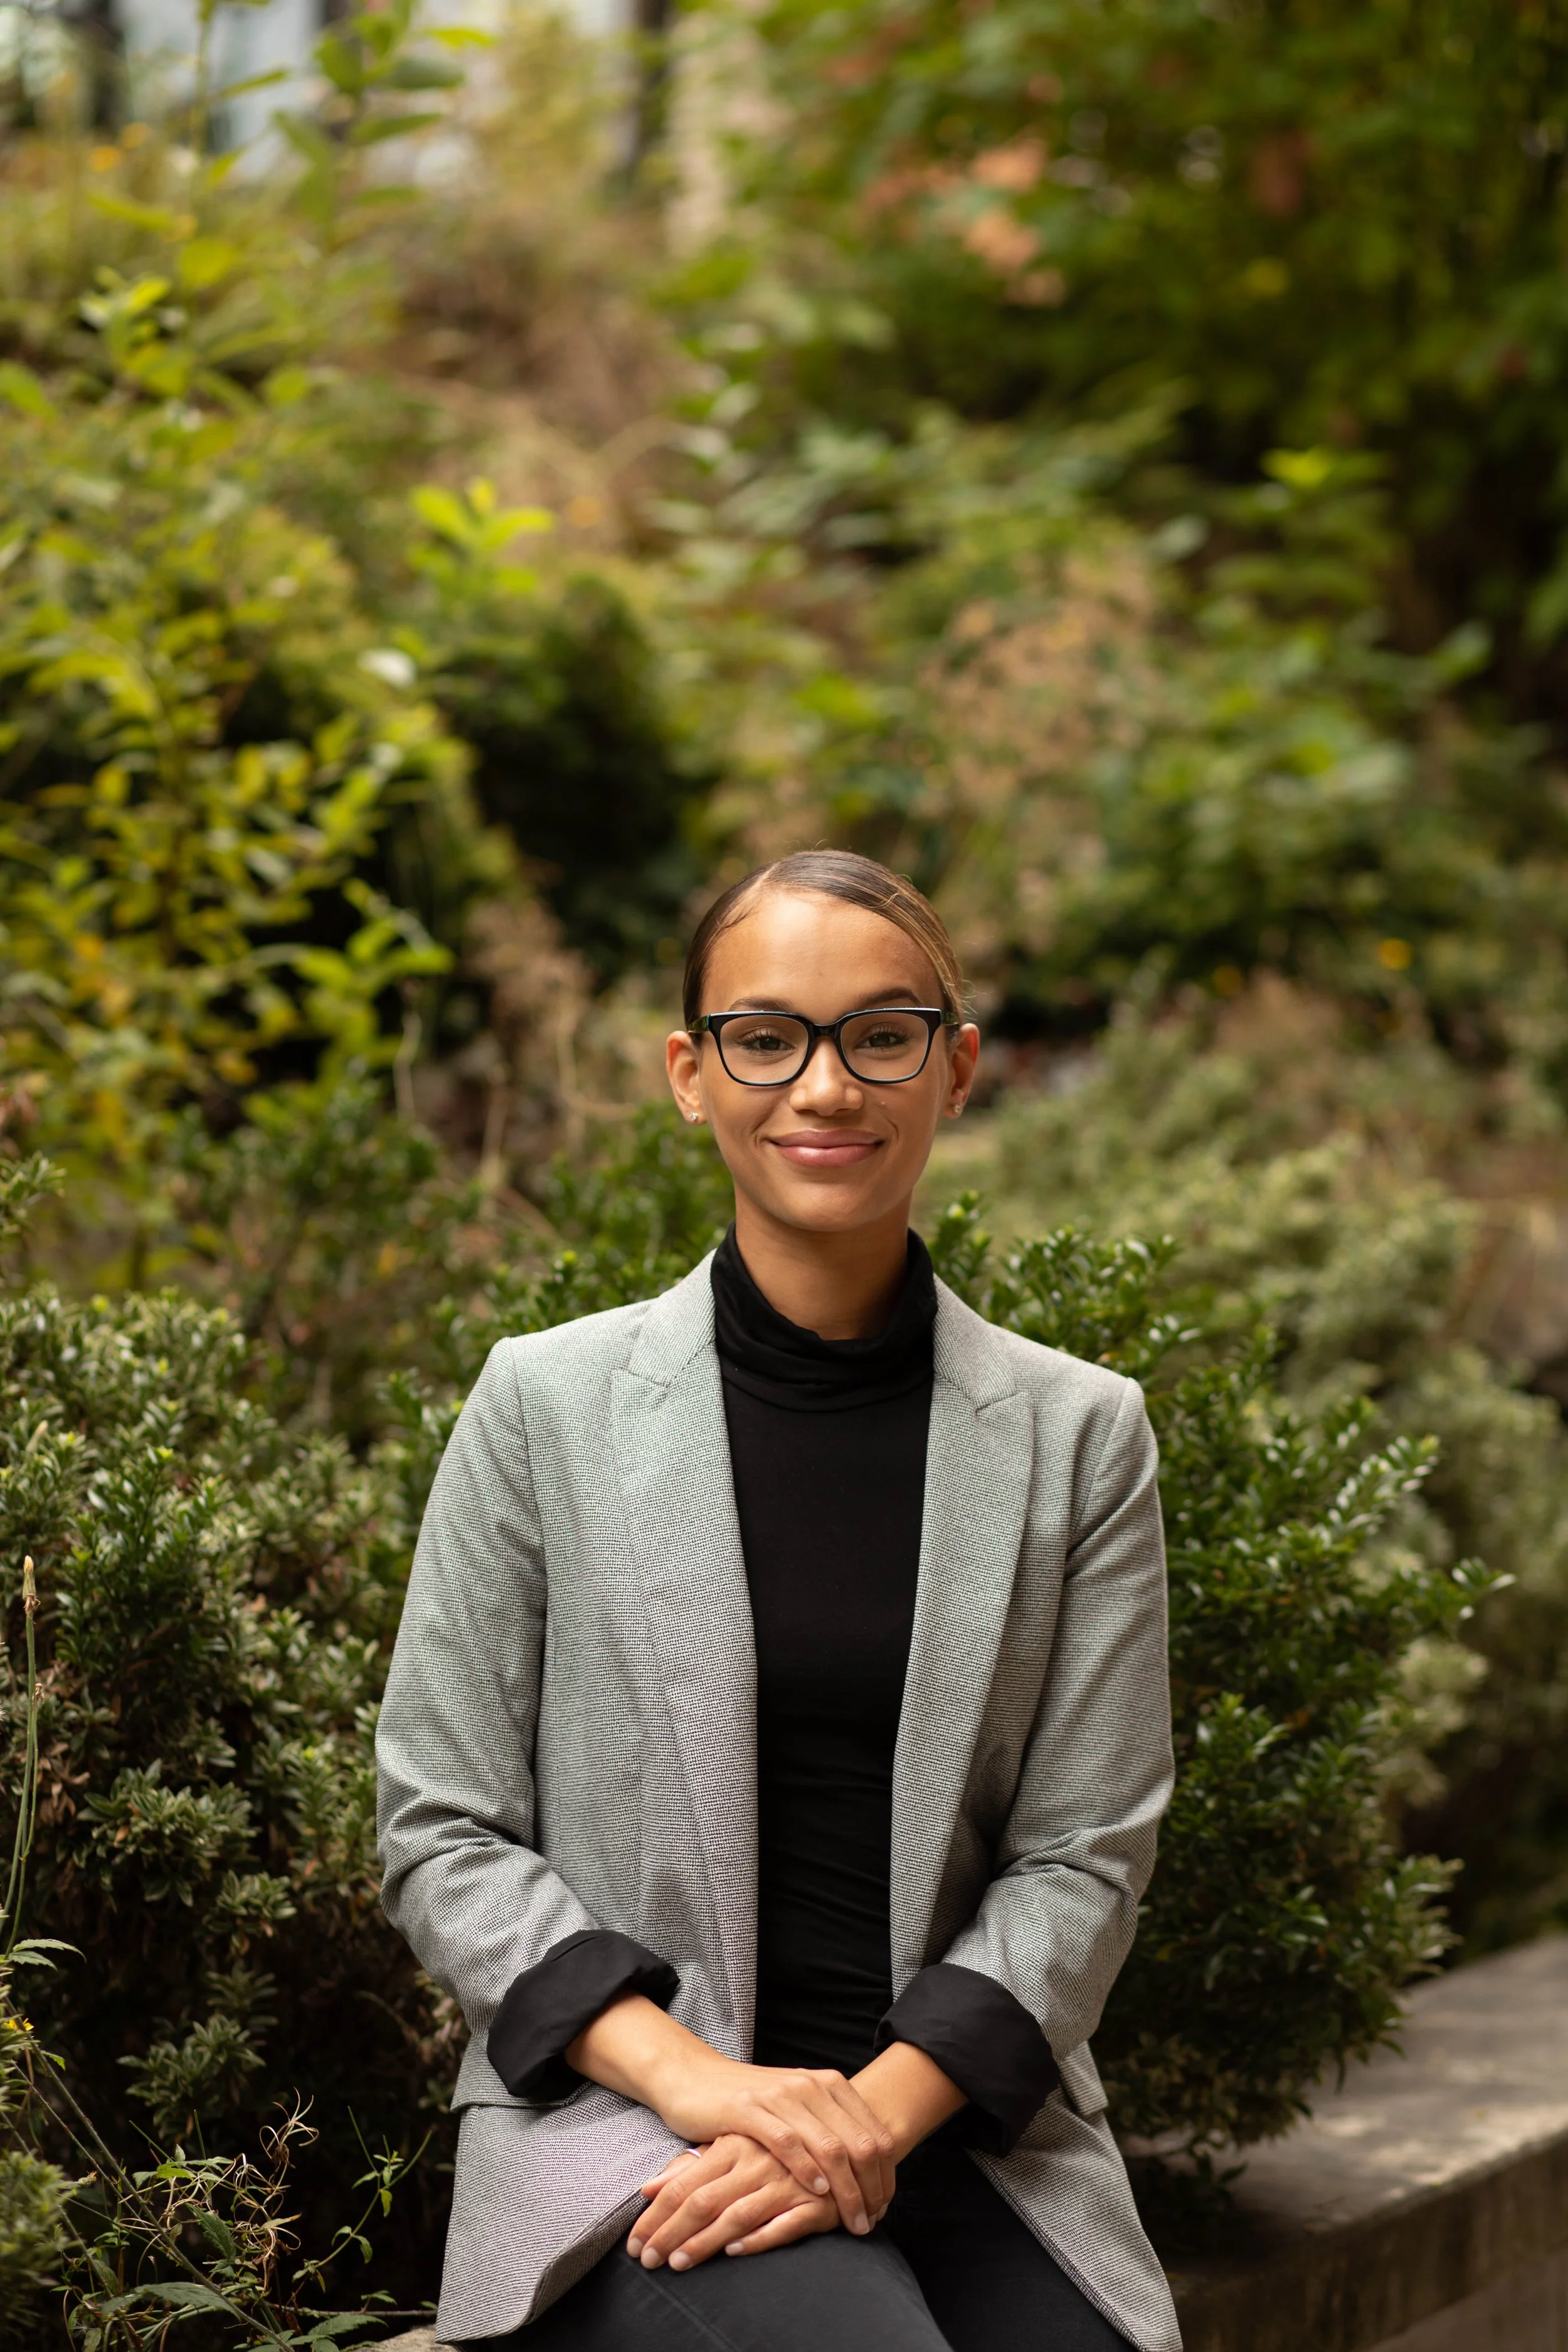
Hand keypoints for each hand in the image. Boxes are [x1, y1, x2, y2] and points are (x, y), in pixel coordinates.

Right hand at [567, 1997, 895, 2235]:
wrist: (694, 2078)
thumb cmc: (750, 2104)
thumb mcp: (797, 2110)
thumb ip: (829, 2130)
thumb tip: (870, 2170)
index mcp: (829, 2085)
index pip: (875, 2134)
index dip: (885, 2175)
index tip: (883, 2207)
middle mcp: (811, 2085)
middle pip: (860, 2144)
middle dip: (872, 2189)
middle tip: (871, 2222)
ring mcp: (781, 2095)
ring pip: (831, 2147)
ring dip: (847, 2190)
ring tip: (852, 2220)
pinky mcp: (749, 2108)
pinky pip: (789, 2142)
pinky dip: (807, 2169)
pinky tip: (818, 2192)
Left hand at [626, 2134, 844, 2271]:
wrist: (842, 2134)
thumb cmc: (776, 2148)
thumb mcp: (730, 2148)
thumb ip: (691, 2167)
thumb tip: (647, 2189)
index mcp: (734, 2143)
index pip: (684, 2184)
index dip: (657, 2216)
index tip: (635, 2245)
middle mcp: (757, 2159)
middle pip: (703, 2200)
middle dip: (671, 2233)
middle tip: (648, 2261)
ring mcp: (787, 2180)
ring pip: (737, 2214)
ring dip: (705, 2242)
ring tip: (679, 2263)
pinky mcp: (816, 2201)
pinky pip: (785, 2222)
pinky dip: (759, 2238)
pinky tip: (735, 2250)